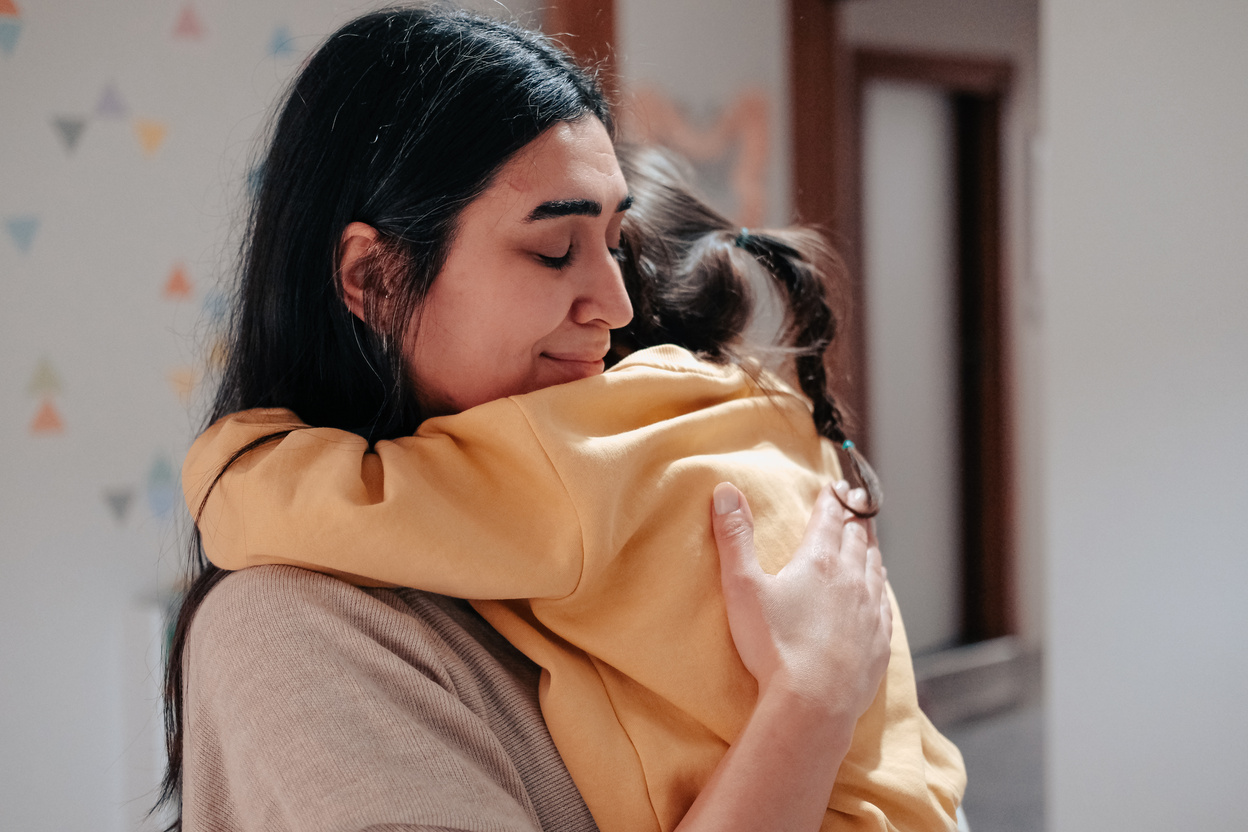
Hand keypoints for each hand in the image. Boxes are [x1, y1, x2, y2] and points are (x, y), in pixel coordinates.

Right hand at [711, 481, 891, 719]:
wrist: (813, 704)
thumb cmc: (774, 646)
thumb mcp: (743, 587)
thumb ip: (734, 537)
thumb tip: (726, 490)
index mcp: (819, 562)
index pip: (829, 519)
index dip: (832, 499)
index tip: (836, 485)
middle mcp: (851, 579)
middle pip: (857, 538)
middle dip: (855, 515)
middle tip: (857, 499)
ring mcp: (869, 611)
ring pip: (875, 567)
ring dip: (870, 546)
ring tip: (868, 537)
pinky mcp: (879, 641)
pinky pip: (885, 602)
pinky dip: (881, 584)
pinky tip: (879, 587)